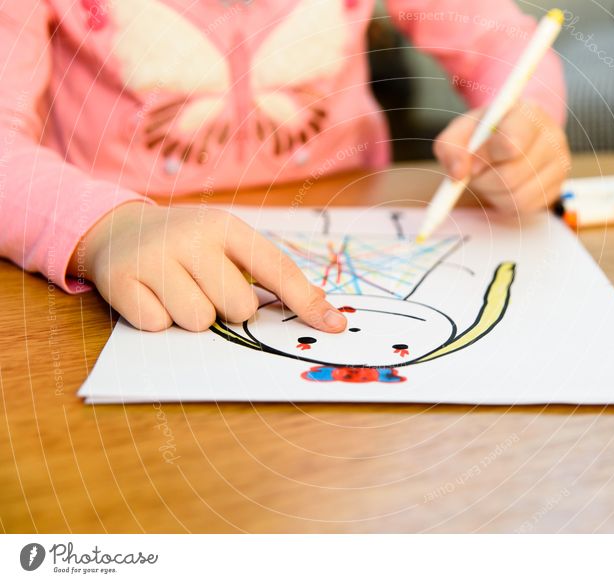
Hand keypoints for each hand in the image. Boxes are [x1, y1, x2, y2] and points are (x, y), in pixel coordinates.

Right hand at [68, 202, 347, 332]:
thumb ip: (272, 275)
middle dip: (227, 309)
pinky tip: (151, 296)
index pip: (277, 269)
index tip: (335, 327)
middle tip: (206, 287)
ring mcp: (153, 257)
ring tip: (176, 290)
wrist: (117, 229)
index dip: (307, 302)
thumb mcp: (229, 245)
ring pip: (199, 321)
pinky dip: (157, 319)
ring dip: (192, 317)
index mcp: (226, 226)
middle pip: (238, 307)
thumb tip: (324, 311)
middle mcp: (192, 236)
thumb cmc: (189, 245)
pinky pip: (158, 326)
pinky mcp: (119, 280)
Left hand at [433, 101, 570, 213]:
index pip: (510, 144)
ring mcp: (558, 163)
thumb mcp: (462, 131)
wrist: (511, 138)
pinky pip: (524, 207)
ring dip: (493, 193)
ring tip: (489, 177)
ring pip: (517, 195)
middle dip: (485, 180)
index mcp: (528, 114)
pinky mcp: (557, 187)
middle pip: (510, 175)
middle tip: (477, 173)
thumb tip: (458, 173)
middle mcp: (551, 136)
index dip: (484, 159)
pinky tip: (502, 188)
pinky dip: (505, 202)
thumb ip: (451, 146)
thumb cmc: (485, 134)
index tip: (473, 162)